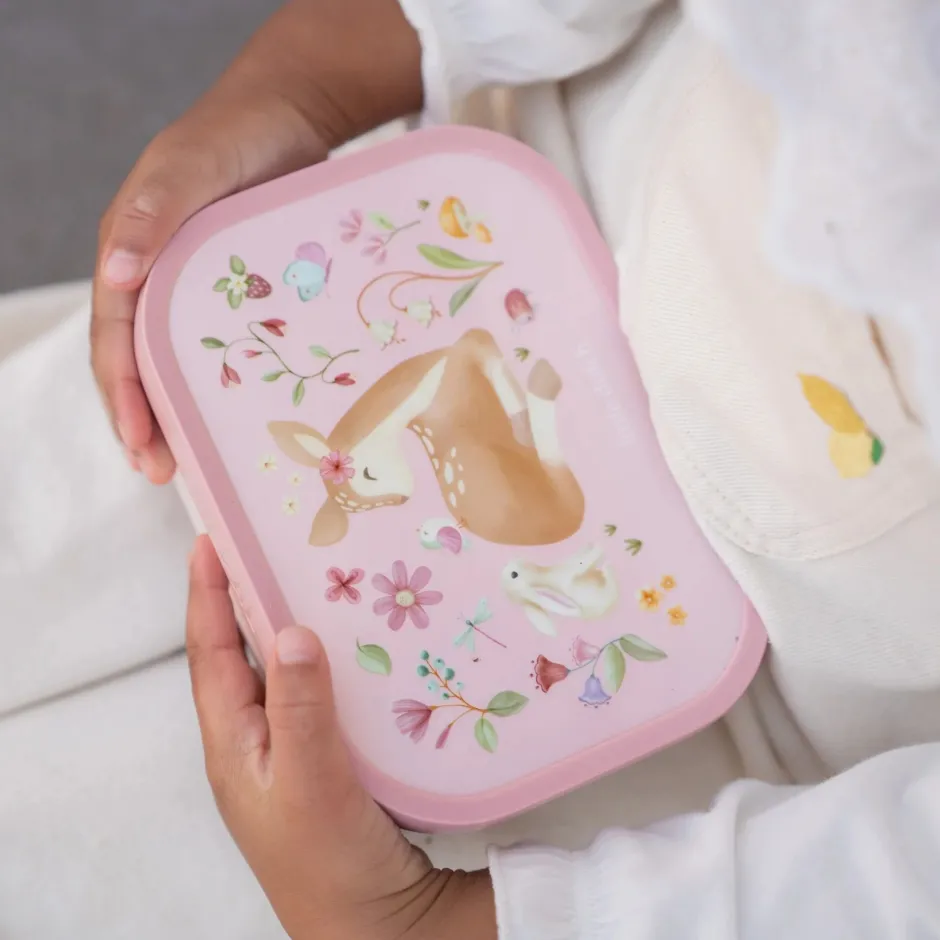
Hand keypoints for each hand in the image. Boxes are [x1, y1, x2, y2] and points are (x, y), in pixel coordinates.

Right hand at [93, 0, 421, 482]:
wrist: (288, 118)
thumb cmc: (232, 136)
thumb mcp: (189, 168)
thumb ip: (153, 213)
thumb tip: (113, 275)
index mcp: (129, 258)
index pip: (116, 343)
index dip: (124, 398)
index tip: (143, 447)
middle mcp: (157, 284)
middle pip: (142, 365)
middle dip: (148, 422)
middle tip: (166, 474)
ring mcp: (198, 295)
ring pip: (182, 366)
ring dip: (184, 415)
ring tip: (200, 465)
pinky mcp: (239, 300)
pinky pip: (226, 351)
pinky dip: (227, 388)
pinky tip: (246, 419)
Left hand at [185, 536, 496, 939]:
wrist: (372, 921)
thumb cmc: (327, 858)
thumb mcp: (310, 779)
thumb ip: (299, 706)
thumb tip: (289, 629)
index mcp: (233, 740)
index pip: (210, 652)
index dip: (206, 594)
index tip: (209, 539)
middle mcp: (253, 738)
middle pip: (238, 654)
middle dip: (241, 598)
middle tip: (263, 545)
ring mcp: (287, 748)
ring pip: (279, 671)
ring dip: (285, 625)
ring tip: (308, 580)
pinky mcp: (321, 757)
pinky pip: (313, 692)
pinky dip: (324, 658)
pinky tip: (352, 644)